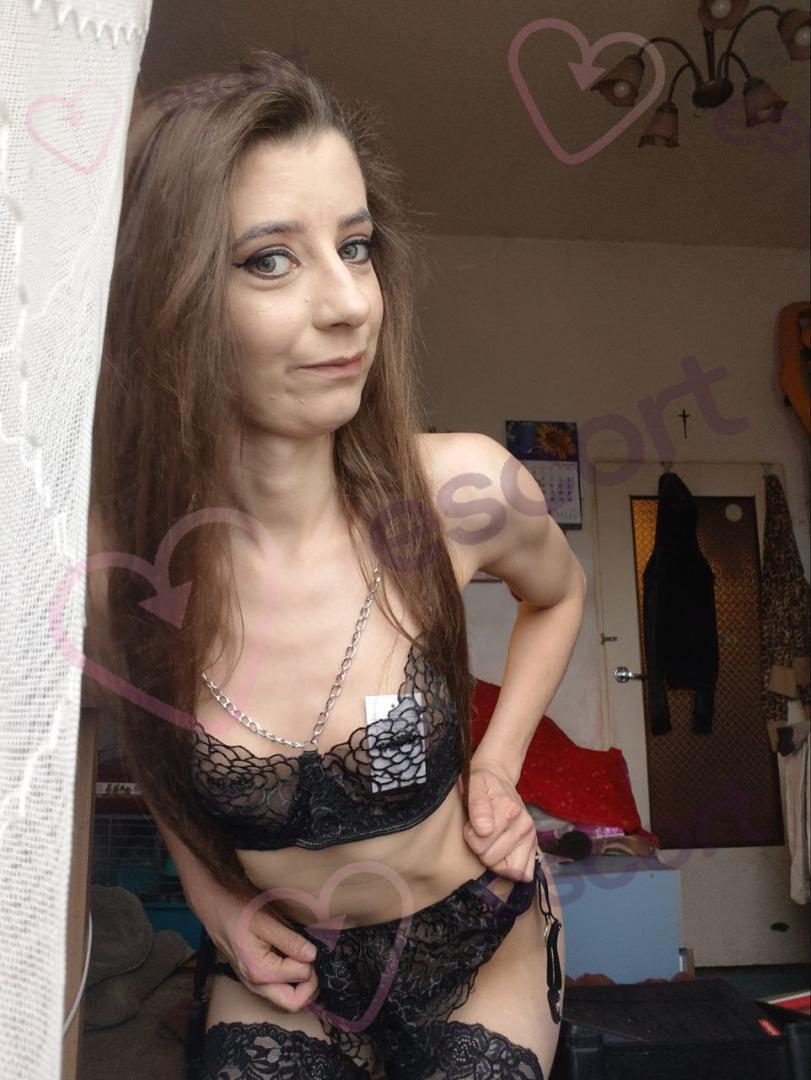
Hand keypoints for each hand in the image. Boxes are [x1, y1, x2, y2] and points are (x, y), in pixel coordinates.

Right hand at [209, 892, 319, 1012]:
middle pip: (293, 1003)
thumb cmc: (240, 912)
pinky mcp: (255, 981)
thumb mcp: (268, 922)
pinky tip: (292, 963)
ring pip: (286, 1001)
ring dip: (301, 986)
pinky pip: (278, 992)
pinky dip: (291, 984)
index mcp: (261, 972)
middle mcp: (257, 986)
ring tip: (302, 960)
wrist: (218, 910)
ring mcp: (254, 986)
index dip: (310, 962)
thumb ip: (291, 941)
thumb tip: (313, 956)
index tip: (308, 946)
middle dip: (310, 986)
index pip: (301, 977)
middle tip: (311, 961)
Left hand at [462, 759, 536, 882]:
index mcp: (509, 810)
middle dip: (481, 850)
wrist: (497, 777)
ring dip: (497, 863)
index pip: (481, 845)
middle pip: (493, 860)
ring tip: (491, 845)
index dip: (470, 838)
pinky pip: (526, 872)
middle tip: (480, 834)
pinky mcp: (534, 845)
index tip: (471, 826)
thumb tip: (484, 830)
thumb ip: (477, 805)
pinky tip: (503, 856)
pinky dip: (512, 869)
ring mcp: (531, 836)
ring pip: (512, 871)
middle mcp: (525, 824)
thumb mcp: (474, 785)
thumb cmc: (481, 784)